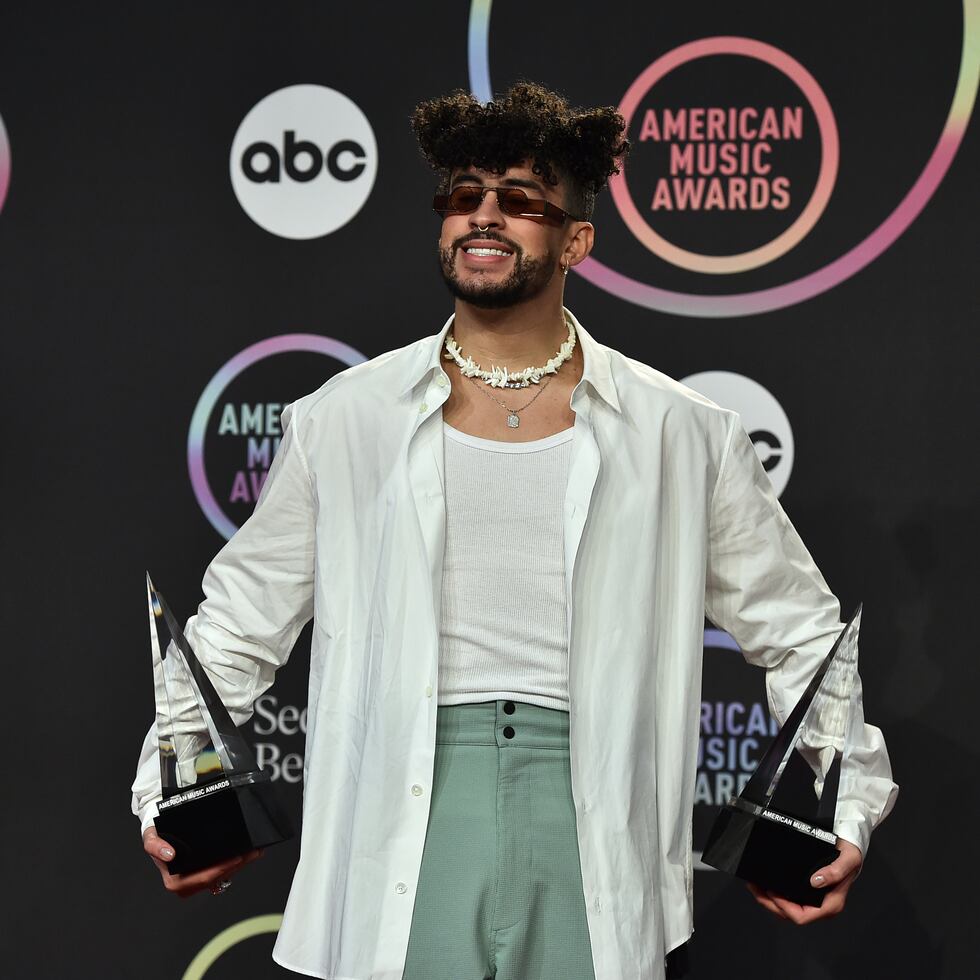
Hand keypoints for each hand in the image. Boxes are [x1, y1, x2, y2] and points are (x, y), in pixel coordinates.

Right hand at [143, 826, 263, 897]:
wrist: (160, 832)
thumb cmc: (157, 837)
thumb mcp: (150, 838)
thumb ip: (155, 845)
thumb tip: (169, 855)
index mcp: (175, 881)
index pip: (203, 879)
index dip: (221, 870)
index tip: (236, 858)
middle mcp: (188, 884)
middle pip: (218, 878)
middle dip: (237, 866)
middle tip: (252, 852)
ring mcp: (198, 879)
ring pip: (224, 875)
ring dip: (241, 864)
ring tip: (255, 851)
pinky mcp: (207, 872)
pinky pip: (225, 871)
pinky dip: (238, 862)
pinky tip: (249, 853)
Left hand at [746, 838, 862, 924]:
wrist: (851, 844)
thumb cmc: (850, 853)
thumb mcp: (848, 859)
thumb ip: (834, 872)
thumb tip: (815, 882)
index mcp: (830, 904)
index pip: (803, 916)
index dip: (784, 908)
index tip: (772, 892)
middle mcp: (821, 905)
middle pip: (790, 915)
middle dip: (770, 904)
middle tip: (754, 888)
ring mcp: (814, 899)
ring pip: (787, 908)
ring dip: (769, 900)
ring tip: (755, 885)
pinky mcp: (808, 891)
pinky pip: (789, 898)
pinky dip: (775, 894)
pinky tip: (766, 883)